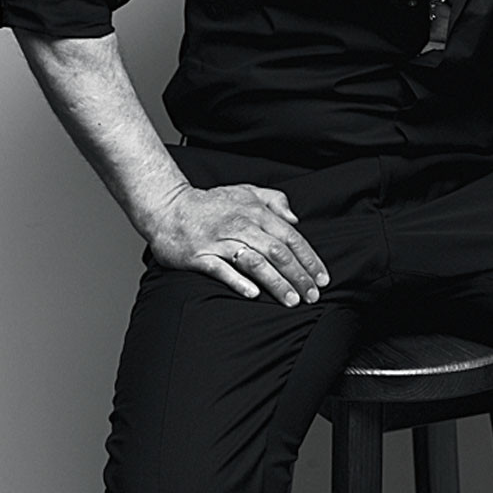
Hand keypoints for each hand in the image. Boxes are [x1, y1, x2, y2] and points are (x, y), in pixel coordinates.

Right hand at [148, 182, 329, 307]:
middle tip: (312, 296)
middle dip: (298, 275)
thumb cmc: (211, 204)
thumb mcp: (245, 192)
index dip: (309, 258)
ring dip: (276, 282)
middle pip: (277, 252)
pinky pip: (222, 270)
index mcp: (255, 212)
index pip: (290, 237)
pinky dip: (238, 281)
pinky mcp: (200, 256)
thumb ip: (274, 201)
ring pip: (254, 262)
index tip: (322, 278)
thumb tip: (295, 219)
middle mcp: (241, 225)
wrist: (170, 208)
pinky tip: (253, 294)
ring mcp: (220, 241)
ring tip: (291, 300)